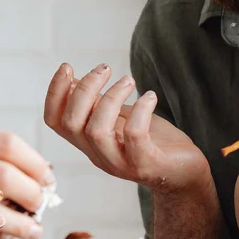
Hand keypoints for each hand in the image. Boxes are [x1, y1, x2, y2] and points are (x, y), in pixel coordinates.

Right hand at [44, 62, 207, 192]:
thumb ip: (96, 104)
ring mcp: (120, 163)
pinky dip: (140, 111)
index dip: (54, 93)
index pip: (54, 121)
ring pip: (97, 131)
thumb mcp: (119, 118)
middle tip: (105, 68)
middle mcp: (98, 154)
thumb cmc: (152, 141)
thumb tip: (72, 79)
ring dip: (111, 98)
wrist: (184, 172)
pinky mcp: (146, 165)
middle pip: (73, 123)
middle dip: (85, 89)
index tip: (67, 67)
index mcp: (87, 142)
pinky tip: (151, 96)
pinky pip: (134, 136)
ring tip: (128, 79)